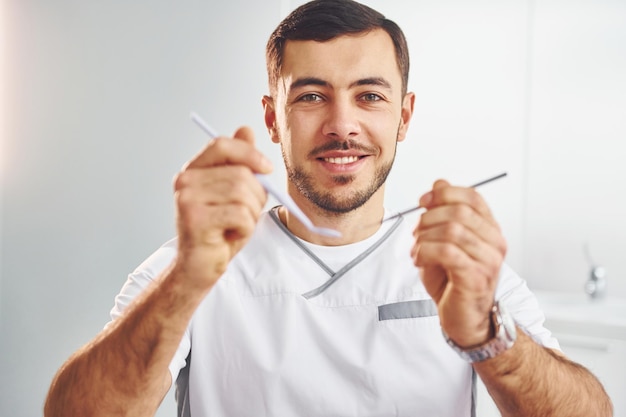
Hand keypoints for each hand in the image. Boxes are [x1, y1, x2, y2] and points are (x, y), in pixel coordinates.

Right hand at [172, 126, 272, 288]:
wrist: (199, 267)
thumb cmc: (218, 230)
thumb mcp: (234, 193)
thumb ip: (239, 163)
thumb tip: (245, 129)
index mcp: (193, 170)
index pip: (222, 145)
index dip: (249, 153)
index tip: (267, 168)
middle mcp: (185, 181)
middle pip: (241, 173)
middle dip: (256, 195)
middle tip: (247, 214)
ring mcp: (187, 199)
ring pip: (243, 194)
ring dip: (251, 214)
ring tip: (236, 225)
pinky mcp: (195, 219)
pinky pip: (241, 215)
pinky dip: (245, 228)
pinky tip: (230, 236)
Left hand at [411, 179, 506, 347]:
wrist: (464, 320)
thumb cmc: (452, 281)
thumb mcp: (444, 241)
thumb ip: (443, 212)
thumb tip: (440, 182)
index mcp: (489, 230)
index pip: (472, 197)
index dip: (444, 194)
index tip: (423, 202)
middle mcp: (495, 243)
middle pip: (459, 211)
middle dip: (429, 218)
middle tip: (415, 233)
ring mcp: (488, 261)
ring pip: (451, 230)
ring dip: (424, 237)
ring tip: (416, 250)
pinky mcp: (476, 278)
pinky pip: (446, 251)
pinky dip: (425, 251)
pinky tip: (419, 258)